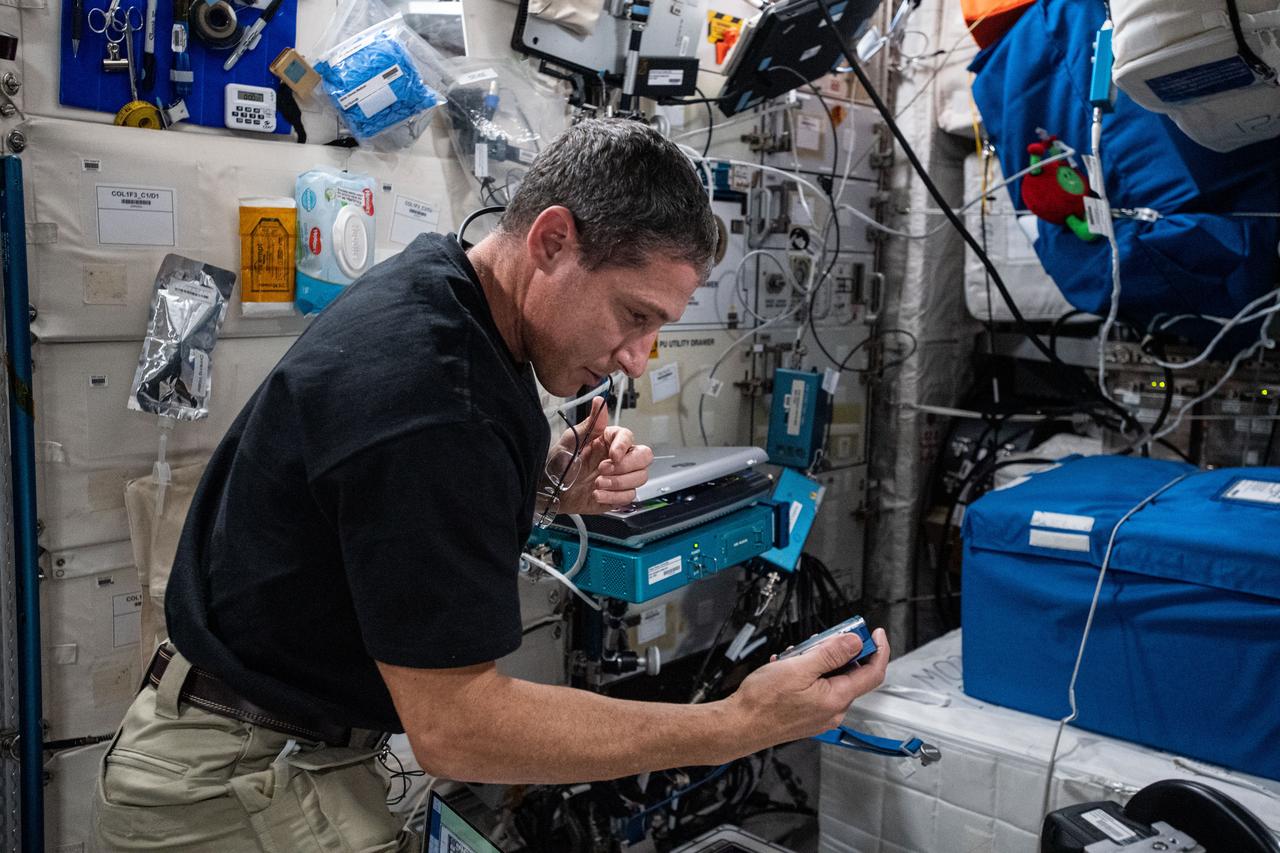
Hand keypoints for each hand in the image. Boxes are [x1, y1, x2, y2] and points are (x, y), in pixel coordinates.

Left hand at [553, 397, 654, 514]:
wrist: (550, 490)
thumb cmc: (559, 463)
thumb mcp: (571, 441)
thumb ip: (590, 424)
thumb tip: (599, 402)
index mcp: (609, 441)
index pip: (628, 437)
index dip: (623, 446)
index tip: (613, 455)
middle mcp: (618, 458)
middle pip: (644, 457)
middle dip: (628, 465)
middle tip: (604, 470)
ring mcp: (620, 477)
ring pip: (640, 477)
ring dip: (618, 483)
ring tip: (597, 484)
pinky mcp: (618, 495)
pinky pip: (629, 496)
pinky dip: (613, 497)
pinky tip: (597, 494)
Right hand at [724, 628, 889, 750]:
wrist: (739, 726)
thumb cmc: (762, 701)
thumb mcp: (798, 667)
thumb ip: (830, 654)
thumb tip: (855, 642)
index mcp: (836, 699)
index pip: (873, 673)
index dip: (878, 649)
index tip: (875, 633)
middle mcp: (833, 711)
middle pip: (851, 674)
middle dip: (838, 652)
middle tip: (822, 639)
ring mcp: (822, 716)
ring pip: (832, 680)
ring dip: (819, 662)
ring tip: (796, 655)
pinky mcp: (810, 717)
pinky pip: (820, 690)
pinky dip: (810, 674)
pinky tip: (790, 668)